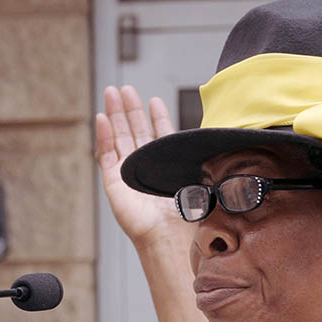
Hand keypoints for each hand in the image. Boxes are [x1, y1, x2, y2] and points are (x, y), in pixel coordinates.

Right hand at [95, 86, 188, 248]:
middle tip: (125, 88)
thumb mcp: (200, 176)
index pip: (160, 135)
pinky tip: (102, 117)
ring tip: (111, 92)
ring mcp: (126, 174)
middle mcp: (145, 168)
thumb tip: (219, 140)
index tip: (154, 100)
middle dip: (130, 108)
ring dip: (114, 114)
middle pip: (134, 131)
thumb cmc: (186, 212)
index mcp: (166, 166)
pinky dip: (103, 135)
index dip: (157, 117)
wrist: (169, 232)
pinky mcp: (112, 182)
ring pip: (118, 137)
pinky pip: (105, 154)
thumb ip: (202, 157)